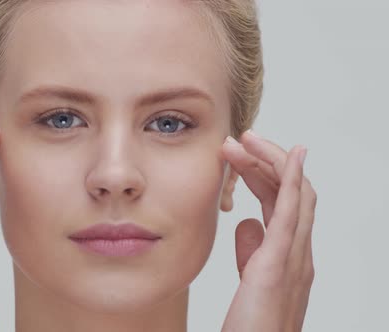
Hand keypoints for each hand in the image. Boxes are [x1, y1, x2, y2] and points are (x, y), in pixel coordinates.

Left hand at [220, 130, 316, 331]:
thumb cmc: (252, 324)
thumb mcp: (251, 279)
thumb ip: (252, 251)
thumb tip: (246, 222)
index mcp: (288, 254)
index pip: (281, 202)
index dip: (264, 173)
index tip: (238, 155)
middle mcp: (298, 253)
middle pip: (291, 192)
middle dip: (265, 161)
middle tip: (238, 139)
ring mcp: (294, 258)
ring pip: (295, 195)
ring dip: (271, 161)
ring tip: (244, 140)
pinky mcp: (280, 265)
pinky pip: (292, 214)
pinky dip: (293, 180)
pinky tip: (290, 155)